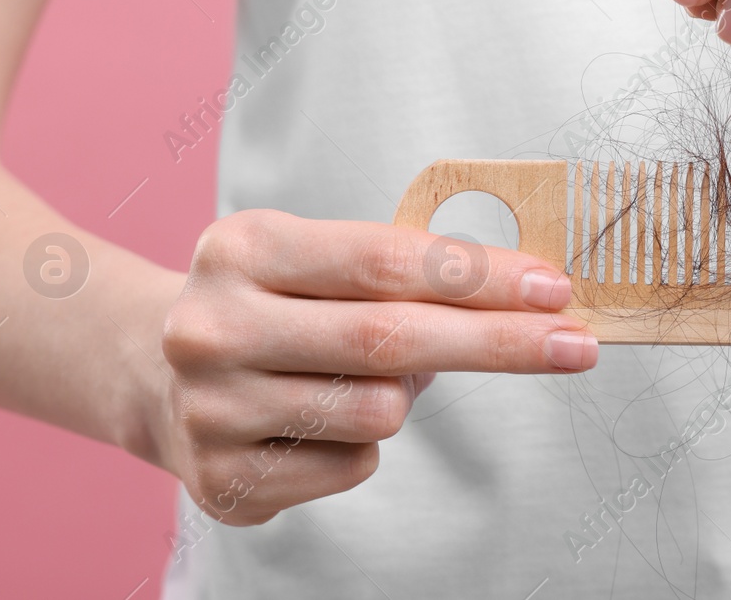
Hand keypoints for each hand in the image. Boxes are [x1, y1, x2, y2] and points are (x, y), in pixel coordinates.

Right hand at [158, 209, 595, 525]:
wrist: (153, 371)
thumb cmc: (274, 301)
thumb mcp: (315, 256)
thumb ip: (404, 267)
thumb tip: (529, 293)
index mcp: (242, 249)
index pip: (385, 260)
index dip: (480, 276)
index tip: (554, 288)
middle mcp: (213, 327)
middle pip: (393, 340)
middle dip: (500, 342)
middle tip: (577, 344)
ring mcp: (212, 409)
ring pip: (380, 411)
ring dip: (408, 394)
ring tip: (369, 373)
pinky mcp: (222, 480)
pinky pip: (353, 464)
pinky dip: (362, 441)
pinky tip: (319, 418)